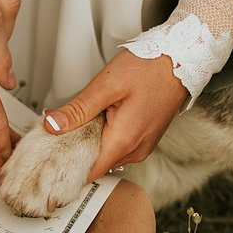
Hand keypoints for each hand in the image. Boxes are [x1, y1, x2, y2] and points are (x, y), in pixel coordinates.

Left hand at [41, 50, 187, 180]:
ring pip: (106, 156)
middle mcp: (135, 151)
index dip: (66, 166)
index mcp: (124, 141)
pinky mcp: (144, 140)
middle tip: (59, 127)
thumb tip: (52, 126)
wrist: (182, 59)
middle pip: (96, 165)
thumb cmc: (149, 67)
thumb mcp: (106, 85)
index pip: (88, 173)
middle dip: (75, 150)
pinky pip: (118, 147)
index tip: (50, 154)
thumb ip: (77, 110)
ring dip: (90, 142)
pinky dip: (104, 137)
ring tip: (80, 119)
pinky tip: (98, 118)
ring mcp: (142, 147)